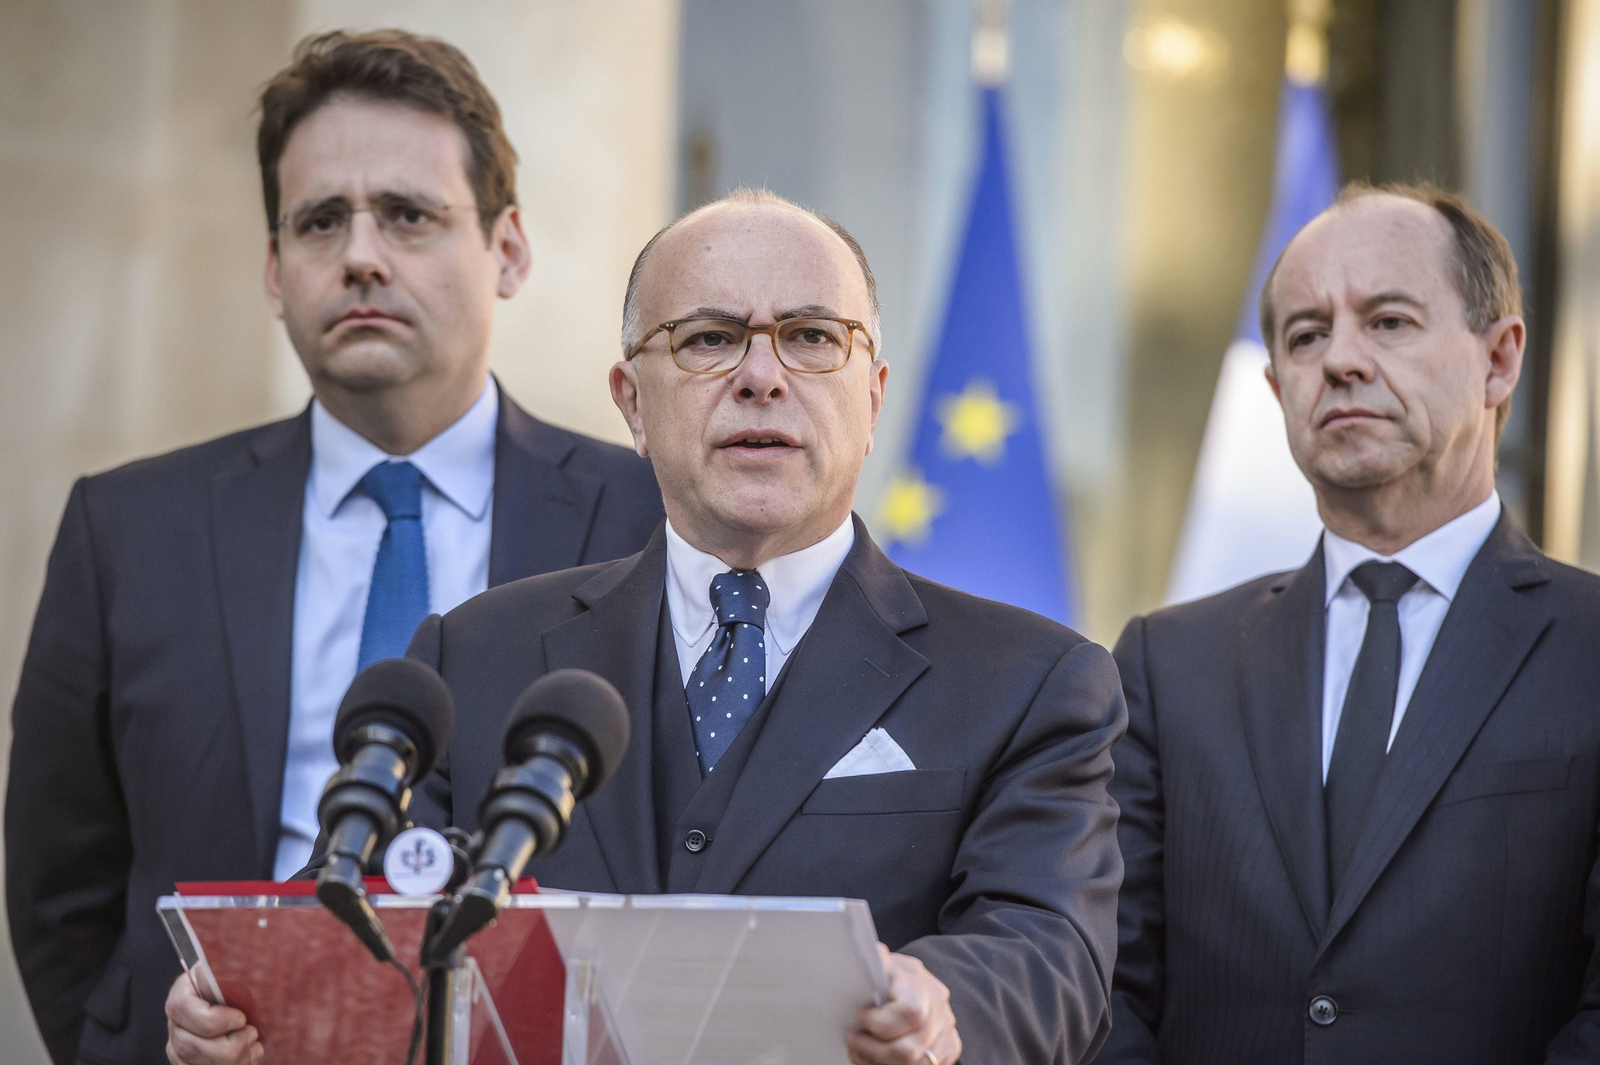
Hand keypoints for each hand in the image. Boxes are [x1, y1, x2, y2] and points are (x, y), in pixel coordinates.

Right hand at [164, 972, 261, 1064]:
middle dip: (229, 1046)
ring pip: (195, 1064)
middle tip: (252, 1034)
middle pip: (188, 1045)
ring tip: (254, 1046)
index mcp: (184, 991)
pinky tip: (249, 1056)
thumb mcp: (239, 971)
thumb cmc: (246, 982)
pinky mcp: (187, 1062)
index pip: (181, 1007)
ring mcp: (178, 1045)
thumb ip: (229, 974)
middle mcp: (176, 1021)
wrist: (248, 1000)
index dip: (213, 1019)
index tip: (241, 1019)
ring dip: (233, 1060)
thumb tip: (220, 973)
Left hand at [846, 944, 961, 1064]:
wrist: (911, 982)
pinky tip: (877, 1058)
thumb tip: (876, 954)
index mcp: (918, 980)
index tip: (859, 1018)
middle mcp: (938, 1005)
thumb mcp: (877, 965)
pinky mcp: (950, 1045)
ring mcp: (947, 1027)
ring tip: (860, 1052)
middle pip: (908, 1050)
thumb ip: (874, 961)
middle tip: (853, 1040)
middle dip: (873, 1050)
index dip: (879, 1023)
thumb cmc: (887, 976)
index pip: (910, 1012)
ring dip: (879, 1063)